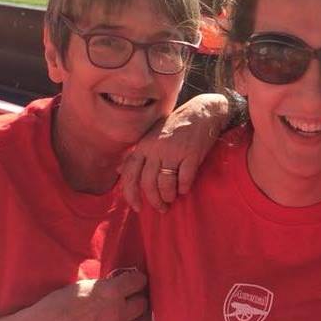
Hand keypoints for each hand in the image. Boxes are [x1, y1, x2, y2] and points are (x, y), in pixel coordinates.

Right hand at [27, 271, 148, 320]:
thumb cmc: (58, 303)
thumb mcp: (83, 285)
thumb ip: (104, 286)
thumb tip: (117, 284)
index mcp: (111, 291)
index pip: (139, 281)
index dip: (137, 280)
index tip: (134, 281)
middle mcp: (118, 312)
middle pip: (143, 304)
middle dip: (138, 300)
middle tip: (131, 299)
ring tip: (130, 319)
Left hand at [120, 93, 228, 211]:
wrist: (201, 113)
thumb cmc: (175, 127)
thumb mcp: (151, 136)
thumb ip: (135, 153)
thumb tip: (118, 170)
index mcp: (143, 146)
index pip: (129, 175)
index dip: (131, 195)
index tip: (138, 208)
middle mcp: (155, 149)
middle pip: (148, 183)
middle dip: (154, 200)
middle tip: (162, 208)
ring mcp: (173, 151)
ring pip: (165, 183)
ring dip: (168, 196)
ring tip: (173, 198)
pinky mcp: (191, 154)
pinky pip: (184, 179)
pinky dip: (184, 188)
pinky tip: (185, 189)